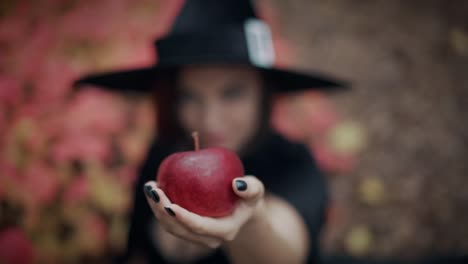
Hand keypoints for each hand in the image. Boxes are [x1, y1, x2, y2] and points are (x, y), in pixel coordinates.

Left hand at [143, 176, 264, 248]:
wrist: (242, 209)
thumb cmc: (247, 196)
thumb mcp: (256, 189)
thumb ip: (252, 188)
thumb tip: (237, 184)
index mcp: (224, 231)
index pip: (200, 227)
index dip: (183, 218)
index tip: (169, 204)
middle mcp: (209, 238)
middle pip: (180, 230)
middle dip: (162, 212)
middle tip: (154, 189)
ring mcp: (196, 236)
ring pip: (171, 227)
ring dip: (156, 209)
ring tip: (150, 186)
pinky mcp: (187, 229)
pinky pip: (169, 221)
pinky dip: (159, 206)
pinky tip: (154, 187)